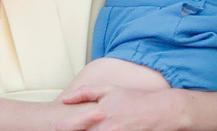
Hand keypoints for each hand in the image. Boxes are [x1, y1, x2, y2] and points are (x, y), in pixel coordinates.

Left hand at [57, 85, 193, 130]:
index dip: (60, 128)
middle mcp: (103, 128)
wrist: (160, 111)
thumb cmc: (134, 99)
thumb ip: (86, 93)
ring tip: (99, 128)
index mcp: (97, 113)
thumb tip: (65, 99)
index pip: (68, 126)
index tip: (55, 128)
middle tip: (68, 130)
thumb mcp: (110, 89)